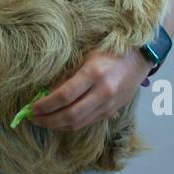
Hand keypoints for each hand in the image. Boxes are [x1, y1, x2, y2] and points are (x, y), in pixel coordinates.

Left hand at [30, 49, 152, 130]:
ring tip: (42, 121)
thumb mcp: (87, 54)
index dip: (45, 104)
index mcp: (94, 73)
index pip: (64, 96)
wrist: (142, 55)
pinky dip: (71, 125)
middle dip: (48, 119)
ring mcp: (109, 104)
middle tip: (32, 118)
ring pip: (79, 123)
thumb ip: (69, 74)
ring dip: (57, 126)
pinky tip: (59, 121)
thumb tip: (45, 91)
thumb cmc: (111, 48)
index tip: (31, 107)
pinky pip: (88, 123)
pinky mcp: (112, 111)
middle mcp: (103, 91)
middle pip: (71, 115)